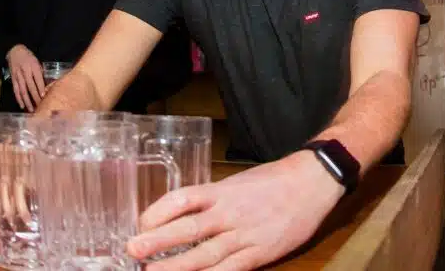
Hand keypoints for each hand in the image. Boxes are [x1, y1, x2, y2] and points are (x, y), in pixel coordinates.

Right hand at [7, 45, 44, 111]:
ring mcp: (18, 76)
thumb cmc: (29, 57)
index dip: (41, 89)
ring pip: (23, 91)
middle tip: (40, 107)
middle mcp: (25, 72)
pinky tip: (22, 105)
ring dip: (27, 101)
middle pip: (31, 87)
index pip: (38, 80)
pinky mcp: (13, 79)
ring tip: (31, 110)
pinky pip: (16, 90)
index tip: (44, 97)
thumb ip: (40, 73)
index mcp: (33, 67)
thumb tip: (46, 85)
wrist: (14, 51)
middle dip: (35, 97)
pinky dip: (19, 98)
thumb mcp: (37, 62)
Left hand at [126, 151, 344, 269]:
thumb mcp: (237, 183)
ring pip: (206, 253)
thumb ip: (212, 200)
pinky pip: (231, 269)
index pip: (182, 198)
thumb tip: (181, 215)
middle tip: (132, 249)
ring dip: (177, 266)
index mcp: (221, 191)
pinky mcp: (260, 253)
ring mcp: (245, 235)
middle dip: (158, 240)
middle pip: (188, 227)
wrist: (312, 181)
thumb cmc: (273, 181)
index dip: (157, 211)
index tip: (139, 223)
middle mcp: (229, 212)